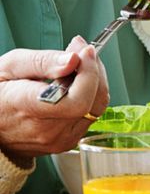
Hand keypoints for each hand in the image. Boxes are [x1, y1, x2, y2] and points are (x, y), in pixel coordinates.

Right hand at [0, 37, 109, 165]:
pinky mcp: (67, 142)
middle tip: (82, 51)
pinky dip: (90, 95)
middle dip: (95, 70)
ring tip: (78, 65)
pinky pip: (90, 116)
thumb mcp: (10, 66)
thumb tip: (73, 60)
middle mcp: (46, 130)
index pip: (76, 100)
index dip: (89, 74)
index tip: (85, 51)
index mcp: (28, 108)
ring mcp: (58, 140)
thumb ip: (43, 62)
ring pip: (96, 108)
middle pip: (92, 102)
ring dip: (95, 82)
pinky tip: (76, 83)